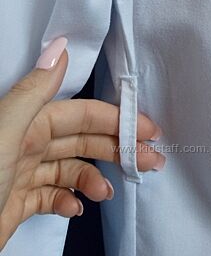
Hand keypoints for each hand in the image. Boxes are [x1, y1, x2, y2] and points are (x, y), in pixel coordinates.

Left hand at [0, 36, 164, 249]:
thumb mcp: (4, 133)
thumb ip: (34, 92)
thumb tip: (60, 48)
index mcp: (26, 122)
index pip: (82, 114)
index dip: (117, 119)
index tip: (147, 128)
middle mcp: (26, 144)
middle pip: (83, 141)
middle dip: (119, 148)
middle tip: (150, 160)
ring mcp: (22, 175)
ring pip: (71, 168)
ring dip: (96, 178)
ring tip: (108, 192)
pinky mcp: (16, 205)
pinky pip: (51, 196)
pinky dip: (68, 200)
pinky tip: (75, 207)